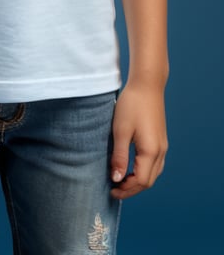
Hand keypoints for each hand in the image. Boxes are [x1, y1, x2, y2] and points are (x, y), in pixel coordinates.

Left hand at [110, 81, 167, 198]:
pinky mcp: (161, 140)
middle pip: (149, 181)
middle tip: (114, 189)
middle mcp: (161, 151)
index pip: (141, 181)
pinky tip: (132, 168)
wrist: (147, 85)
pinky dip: (144, 171)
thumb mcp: (121, 131)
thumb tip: (117, 179)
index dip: (126, 189)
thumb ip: (119, 156)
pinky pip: (155, 164)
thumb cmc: (131, 105)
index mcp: (151, 151)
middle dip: (132, 189)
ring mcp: (163, 146)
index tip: (111, 190)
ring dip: (138, 181)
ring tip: (121, 180)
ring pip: (153, 174)